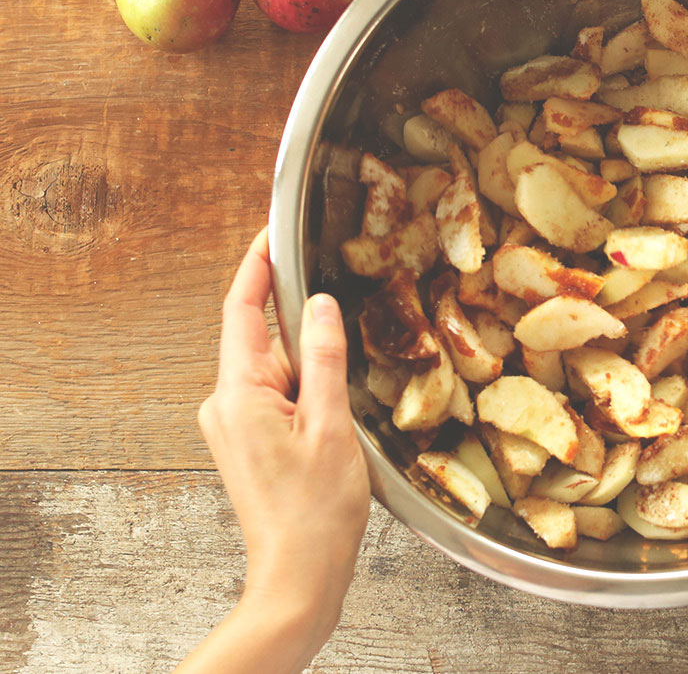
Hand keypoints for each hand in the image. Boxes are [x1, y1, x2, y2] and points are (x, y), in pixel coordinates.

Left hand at [198, 232, 368, 657]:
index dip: (257, 263)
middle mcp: (226, 405)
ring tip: (342, 391)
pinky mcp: (247, 442)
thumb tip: (321, 304)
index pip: (241, 307)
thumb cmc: (313, 515)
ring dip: (310, 366)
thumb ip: (324, 356)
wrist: (298, 579)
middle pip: (263, 335)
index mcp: (238, 394)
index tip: (273, 228)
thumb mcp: (331, 424)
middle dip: (303, 326)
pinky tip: (331, 411)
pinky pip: (276, 393)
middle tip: (342, 321)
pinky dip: (305, 389)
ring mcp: (234, 426)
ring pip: (275, 367)